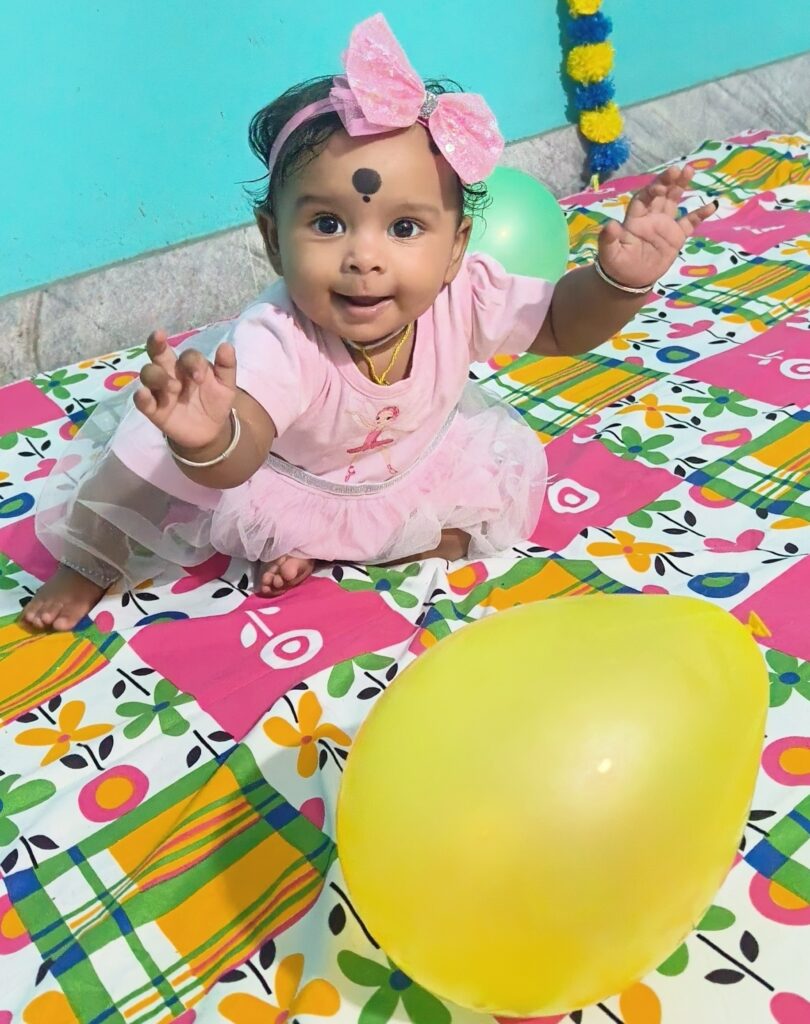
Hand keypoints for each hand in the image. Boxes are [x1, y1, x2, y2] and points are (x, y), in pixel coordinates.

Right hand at [134, 331, 236, 450]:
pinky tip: (143, 394)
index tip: (200, 377)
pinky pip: (142, 401)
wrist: (211, 431)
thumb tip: (227, 345)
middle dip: (157, 344)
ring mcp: (160, 390)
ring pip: (148, 374)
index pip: (187, 355)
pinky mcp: (154, 410)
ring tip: (172, 387)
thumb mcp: (225, 386)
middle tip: (158, 336)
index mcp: (188, 366)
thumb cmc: (215, 402)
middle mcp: (170, 373)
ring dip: (156, 375)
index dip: (192, 362)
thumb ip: (226, 367)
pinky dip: (141, 397)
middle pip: (158, 353)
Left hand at [597, 165, 716, 288]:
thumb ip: (608, 239)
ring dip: (681, 186)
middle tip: (679, 169)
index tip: (660, 186)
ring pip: (674, 200)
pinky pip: (690, 222)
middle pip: (660, 194)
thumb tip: (611, 224)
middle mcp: (650, 217)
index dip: (651, 190)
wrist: (630, 281)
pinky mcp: (676, 236)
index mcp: (635, 219)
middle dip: (668, 181)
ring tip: (690, 170)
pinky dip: (700, 214)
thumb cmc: (617, 265)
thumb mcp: (609, 254)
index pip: (643, 198)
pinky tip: (712, 205)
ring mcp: (665, 225)